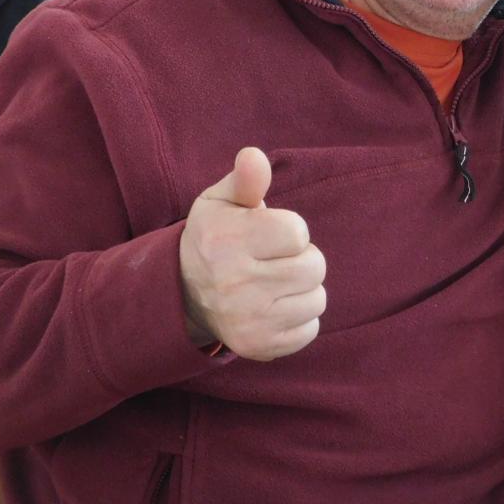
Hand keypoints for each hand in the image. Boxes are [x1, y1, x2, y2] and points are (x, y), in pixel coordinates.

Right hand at [178, 147, 326, 360]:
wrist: (185, 295)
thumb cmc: (216, 237)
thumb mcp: (222, 202)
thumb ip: (245, 180)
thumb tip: (254, 156)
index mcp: (226, 242)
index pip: (297, 232)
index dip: (290, 231)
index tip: (269, 236)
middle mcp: (234, 284)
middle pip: (314, 267)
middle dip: (302, 259)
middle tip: (276, 260)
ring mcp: (247, 321)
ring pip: (317, 299)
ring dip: (304, 289)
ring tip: (276, 283)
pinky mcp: (259, 347)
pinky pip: (310, 329)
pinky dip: (300, 318)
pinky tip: (275, 307)